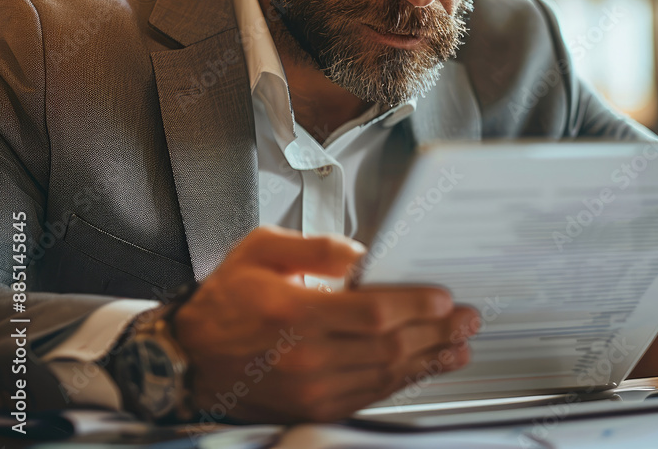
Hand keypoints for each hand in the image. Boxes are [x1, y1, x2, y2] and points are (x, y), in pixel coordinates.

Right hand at [172, 226, 478, 423]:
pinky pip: (371, 395)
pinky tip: (426, 368)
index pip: (371, 312)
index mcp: (292, 313)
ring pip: (387, 374)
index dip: (415, 306)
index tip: (444, 298)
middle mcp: (304, 357)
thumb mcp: (260, 251)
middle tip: (468, 319)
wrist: (189, 359)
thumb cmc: (227, 301)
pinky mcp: (315, 408)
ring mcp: (311, 389)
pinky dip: (405, 382)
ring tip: (460, 344)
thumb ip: (315, 249)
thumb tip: (361, 254)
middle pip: (389, 346)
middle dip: (437, 332)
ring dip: (430, 359)